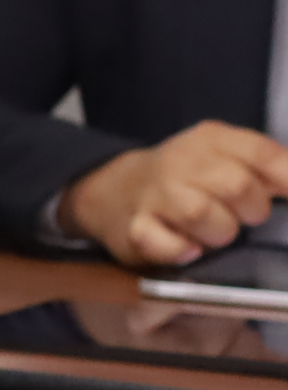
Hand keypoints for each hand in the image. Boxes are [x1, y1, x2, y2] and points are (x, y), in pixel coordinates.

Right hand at [57, 121, 287, 265]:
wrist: (118, 190)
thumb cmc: (190, 178)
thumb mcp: (227, 156)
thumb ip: (270, 167)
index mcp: (211, 140)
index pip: (261, 153)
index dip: (287, 178)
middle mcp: (180, 161)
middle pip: (236, 186)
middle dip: (250, 210)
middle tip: (241, 215)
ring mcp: (154, 194)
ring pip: (200, 214)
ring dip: (218, 232)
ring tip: (213, 231)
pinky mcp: (136, 228)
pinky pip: (166, 245)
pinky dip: (181, 250)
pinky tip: (186, 248)